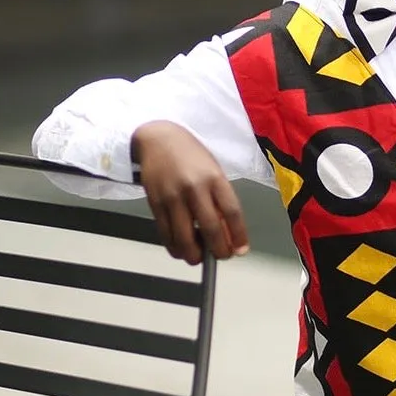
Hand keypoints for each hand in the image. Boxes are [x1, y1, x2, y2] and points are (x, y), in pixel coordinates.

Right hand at [131, 121, 249, 264]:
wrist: (157, 139)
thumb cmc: (190, 156)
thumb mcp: (213, 170)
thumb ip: (219, 199)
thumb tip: (226, 232)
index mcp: (214, 178)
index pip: (232, 212)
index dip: (239, 236)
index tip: (241, 250)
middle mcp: (195, 188)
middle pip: (211, 229)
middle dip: (219, 250)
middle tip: (221, 256)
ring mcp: (173, 197)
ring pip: (185, 238)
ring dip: (194, 255)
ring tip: (199, 256)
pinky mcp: (155, 203)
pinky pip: (165, 234)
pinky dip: (174, 247)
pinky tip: (180, 249)